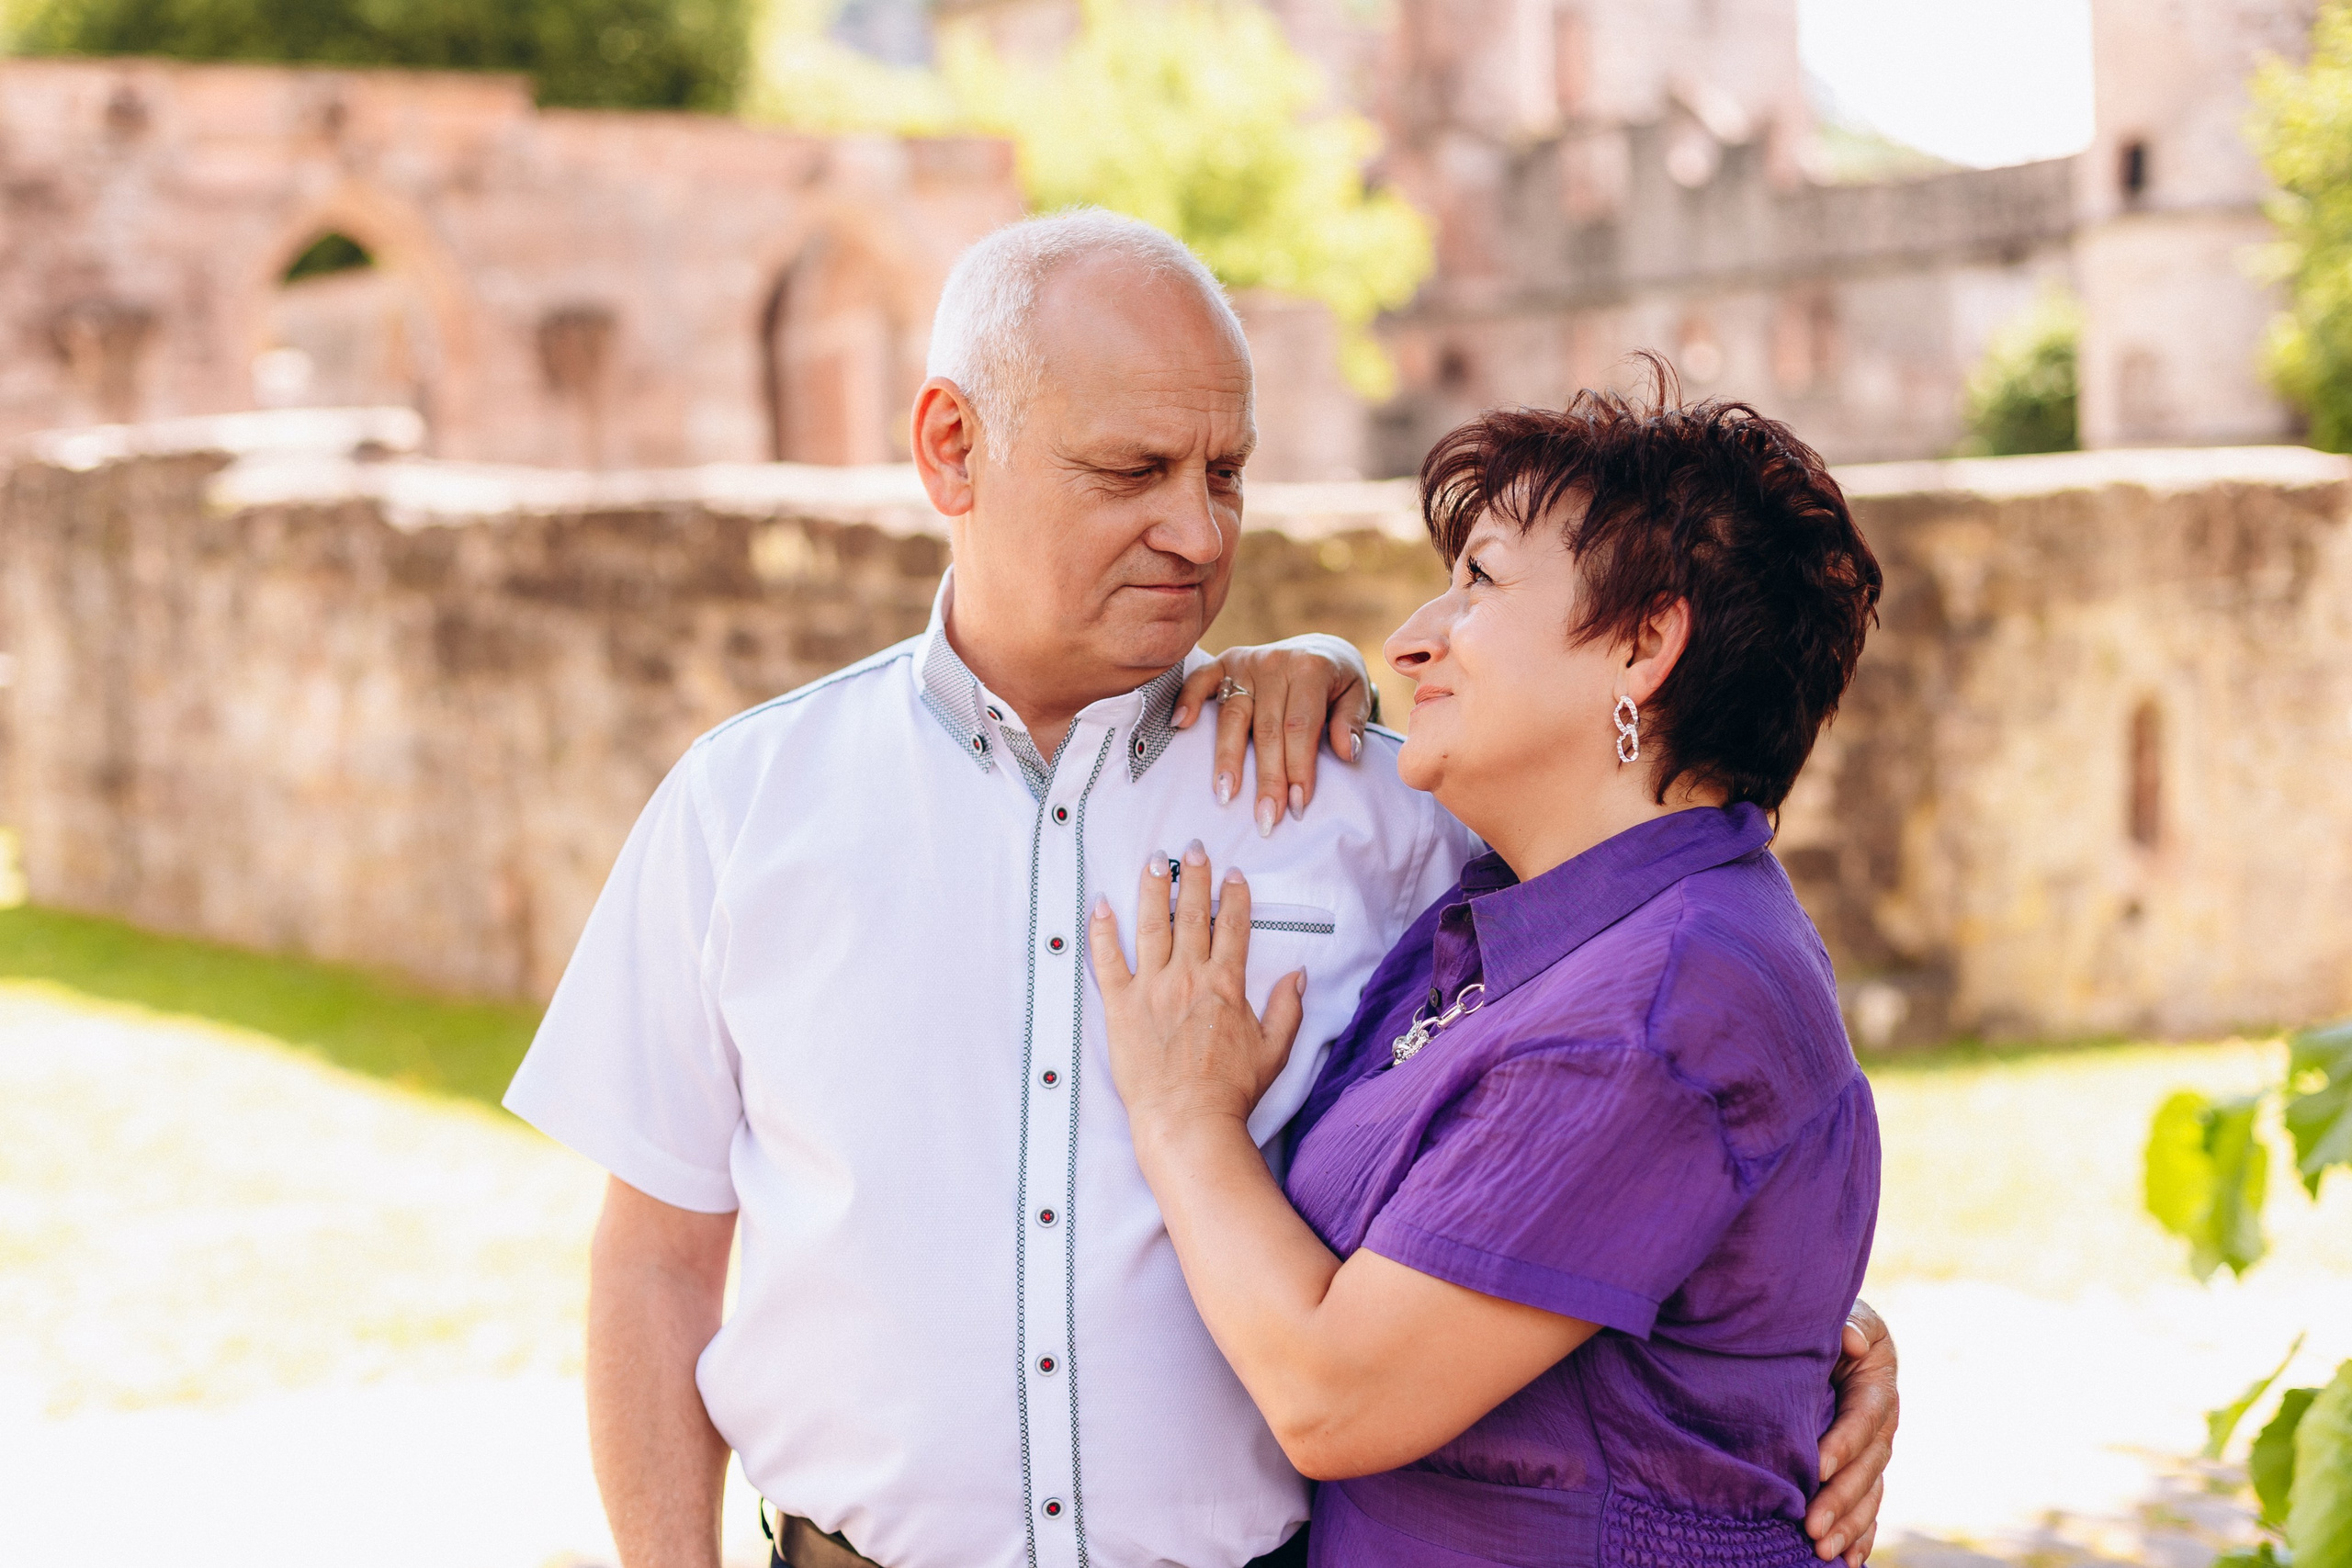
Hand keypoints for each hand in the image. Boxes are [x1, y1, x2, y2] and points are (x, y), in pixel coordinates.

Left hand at [1088, 841, 1306, 1137]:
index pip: (1232, 927)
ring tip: (1153, 861)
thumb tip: (1298, 974)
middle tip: (1192, 848)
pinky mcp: (1120, 1006)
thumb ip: (1287, 1009)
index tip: (1232, 874)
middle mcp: (1189, 977)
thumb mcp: (1274, 1051)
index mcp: (1226, 985)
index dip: (1233, 896)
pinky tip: (1100, 905)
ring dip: (1152, 890)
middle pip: (1191, 915)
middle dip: (1193, 877)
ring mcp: (1152, 989)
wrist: (1188, 1121)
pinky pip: (1107, 961)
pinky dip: (1102, 931)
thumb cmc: (1231, 1092)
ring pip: (1150, 926)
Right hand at [1175, 634, 1372, 836]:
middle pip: (1267, 730)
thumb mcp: (1357, 693)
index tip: (1297, 805)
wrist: (1320, 648)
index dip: (1298, 768)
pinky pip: (1201, 680)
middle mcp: (1275, 663)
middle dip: (1267, 778)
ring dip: (1228, 758)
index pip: (1300, 728)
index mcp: (1311, 669)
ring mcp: (1247, 662)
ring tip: (1225, 794)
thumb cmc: (1338, 682)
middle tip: (1266, 818)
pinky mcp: (1226, 661)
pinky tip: (1180, 725)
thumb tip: (1345, 753)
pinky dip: (1188, 699)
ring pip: (1233, 716)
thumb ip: (1351, 721)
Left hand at [1808, 1300, 1896, 1563]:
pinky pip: (1870, 1507)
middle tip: (1812, 1527)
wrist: (1830, 1337)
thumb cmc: (1829, 1320)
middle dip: (1841, 1500)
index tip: (1815, 1468)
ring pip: (1869, 1494)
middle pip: (1867, 1468)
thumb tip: (1848, 1340)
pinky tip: (1847, 1561)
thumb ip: (1848, 1324)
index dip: (1843, 1443)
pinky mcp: (1864, 1469)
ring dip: (1849, 1526)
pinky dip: (1862, 1535)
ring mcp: (1876, 1451)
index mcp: (1878, 1386)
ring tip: (1822, 1552)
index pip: (1863, 1419)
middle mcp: (1883, 1425)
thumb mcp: (1846, 1313)